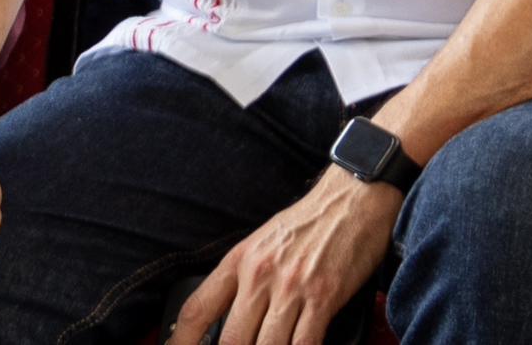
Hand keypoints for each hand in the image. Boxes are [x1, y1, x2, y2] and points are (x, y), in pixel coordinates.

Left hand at [164, 171, 398, 344]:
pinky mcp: (323, 299)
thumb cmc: (306, 224)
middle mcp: (259, 276)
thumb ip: (244, 278)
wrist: (349, 201)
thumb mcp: (260, 244)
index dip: (182, 338)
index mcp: (238, 261)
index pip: (198, 307)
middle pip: (232, 338)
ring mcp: (291, 289)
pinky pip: (304, 344)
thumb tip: (229, 314)